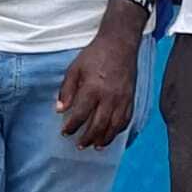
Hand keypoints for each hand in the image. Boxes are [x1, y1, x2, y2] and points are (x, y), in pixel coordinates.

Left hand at [55, 32, 137, 149]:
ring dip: (104, 139)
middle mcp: (109, 97)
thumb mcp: (74, 69)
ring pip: (114, 126)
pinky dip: (119, 130)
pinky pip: (126, 119)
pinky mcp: (131, 98)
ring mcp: (122, 99)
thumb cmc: (94, 55)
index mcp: (92, 88)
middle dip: (88, 138)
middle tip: (80, 145)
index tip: (65, 132)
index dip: (72, 126)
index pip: (80, 114)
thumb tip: (61, 109)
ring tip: (96, 147)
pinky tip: (111, 135)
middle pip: (98, 125)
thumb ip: (67, 90)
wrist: (119, 44)